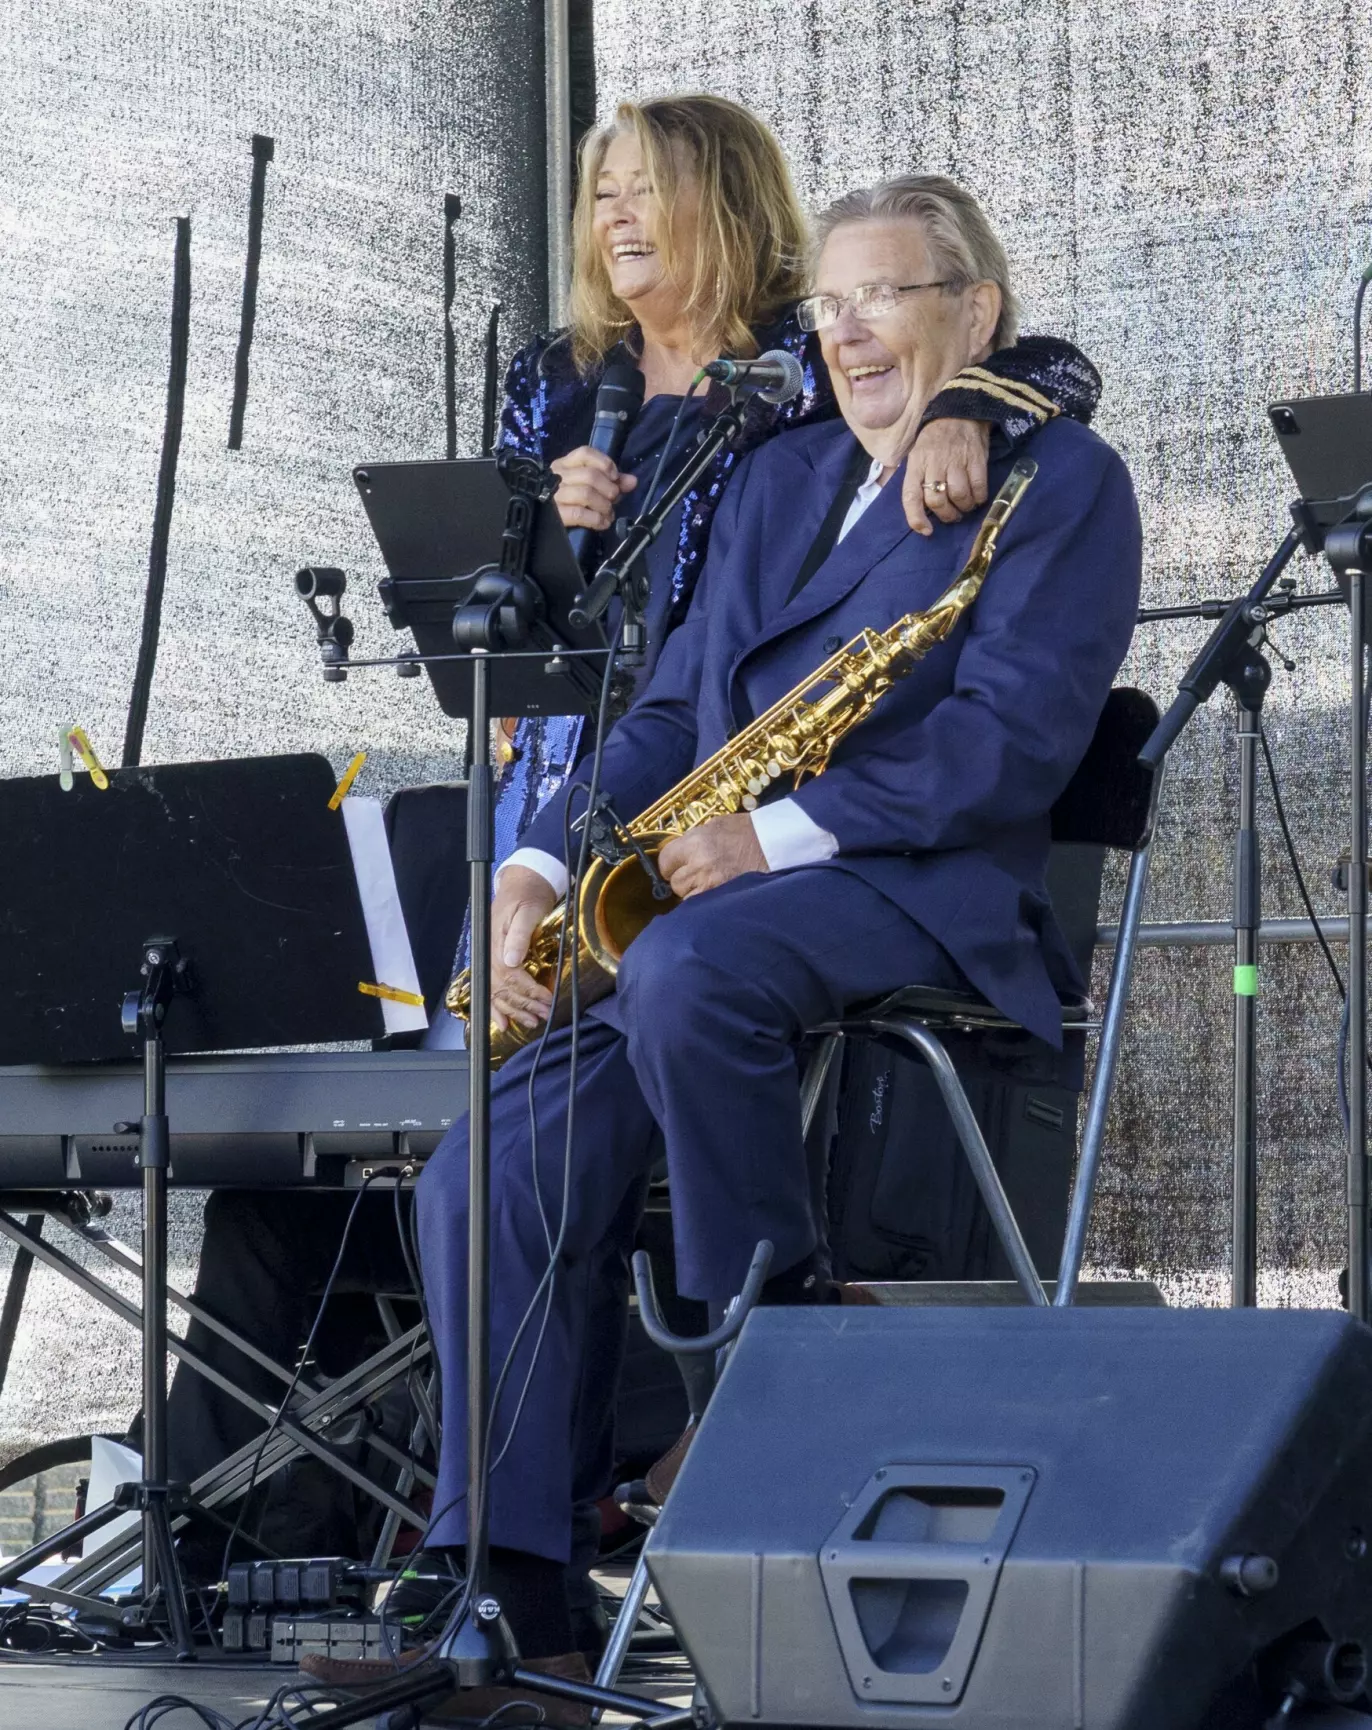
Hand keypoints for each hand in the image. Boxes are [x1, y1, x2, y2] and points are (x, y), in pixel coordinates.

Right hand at [489, 865, 559, 1031]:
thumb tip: (511, 960)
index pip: (511, 976)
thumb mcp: (527, 910)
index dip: (528, 991)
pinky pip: (493, 988)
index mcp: (497, 944)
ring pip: (498, 992)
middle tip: (543, 1015)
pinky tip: (503, 1022)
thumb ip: (519, 935)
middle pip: (504, 988)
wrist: (523, 884)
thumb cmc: (528, 896)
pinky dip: (497, 1007)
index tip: (546, 1000)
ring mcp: (492, 958)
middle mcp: (491, 954)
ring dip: (514, 1010)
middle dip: (524, 1005)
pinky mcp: (497, 960)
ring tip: (531, 1022)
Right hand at [549, 445, 637, 533]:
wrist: (546, 526)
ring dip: (604, 506)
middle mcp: (557, 477)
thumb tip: (633, 481)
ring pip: (586, 493)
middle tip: (613, 500)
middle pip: (590, 475)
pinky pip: (579, 514)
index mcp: (564, 465)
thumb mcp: (592, 487)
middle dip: (609, 489)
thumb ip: (612, 482)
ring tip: (608, 513)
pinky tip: (602, 523)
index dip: (605, 463)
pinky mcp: (555, 515)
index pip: (585, 453)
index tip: (614, 477)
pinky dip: (596, 519)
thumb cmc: (572, 503)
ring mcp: (554, 496)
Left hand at [658, 813, 767, 899]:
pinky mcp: (722, 898)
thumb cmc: (748, 832)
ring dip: (694, 893)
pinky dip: (705, 903)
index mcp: (695, 842)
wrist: (776, 845)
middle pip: (675, 882)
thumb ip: (694, 839)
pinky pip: (702, 906)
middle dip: (683, 880)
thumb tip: (680, 852)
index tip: (677, 866)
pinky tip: (716, 895)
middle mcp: (699, 865)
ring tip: (709, 885)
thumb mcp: (716, 825)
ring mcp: (710, 884)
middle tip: (698, 875)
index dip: (671, 865)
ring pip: (687, 897)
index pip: (665, 861)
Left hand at [902, 419, 991, 535]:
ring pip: (959, 496)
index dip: (916, 517)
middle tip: (952, 516)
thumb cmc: (935, 439)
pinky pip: (979, 486)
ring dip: (963, 507)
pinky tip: (977, 497)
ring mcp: (956, 460)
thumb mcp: (916, 454)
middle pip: (937, 500)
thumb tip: (915, 508)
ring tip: (965, 506)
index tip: (925, 530)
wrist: (959, 411)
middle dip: (945, 515)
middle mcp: (934, 463)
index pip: (911, 496)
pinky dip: (979, 497)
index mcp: (917, 463)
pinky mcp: (976, 458)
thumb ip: (915, 479)